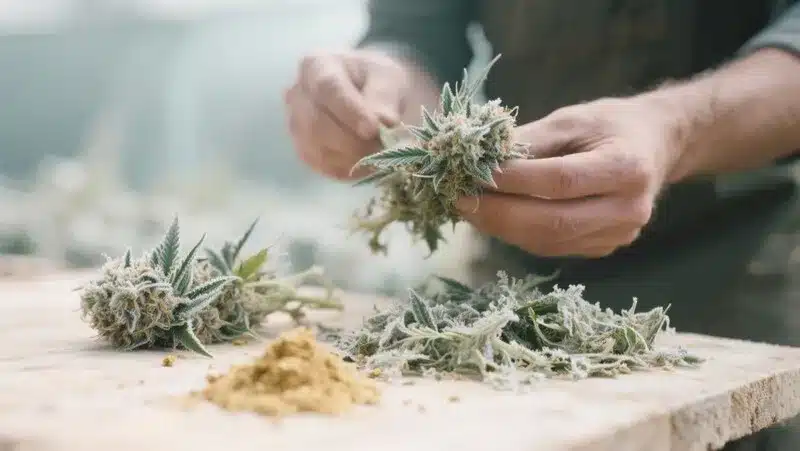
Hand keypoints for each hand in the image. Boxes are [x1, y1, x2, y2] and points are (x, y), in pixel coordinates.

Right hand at [284, 49, 411, 179]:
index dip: (350, 112)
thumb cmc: (376, 79)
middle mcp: (298, 95)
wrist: (370, 94)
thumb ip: (385, 97)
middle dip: (353, 142)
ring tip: (382, 153)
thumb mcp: (388, 77)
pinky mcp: (306, 150)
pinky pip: (324, 166)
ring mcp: (297, 125)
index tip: (373, 129)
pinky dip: (350, 169)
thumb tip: (384, 123)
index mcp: (316, 65)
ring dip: (353, 158)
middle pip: (316, 124)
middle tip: (386, 147)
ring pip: (318, 149)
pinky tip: (370, 161)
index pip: (327, 88)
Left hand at [455, 97, 684, 257]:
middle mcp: (628, 209)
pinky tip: (493, 218)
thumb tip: (477, 157)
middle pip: (553, 221)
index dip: (513, 181)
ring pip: (549, 240)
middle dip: (498, 213)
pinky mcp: (603, 247)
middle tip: (458, 199)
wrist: (655, 147)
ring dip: (501, 228)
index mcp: (627, 167)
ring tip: (468, 209)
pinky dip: (517, 234)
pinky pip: (552, 247)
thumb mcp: (570, 120)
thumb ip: (528, 140)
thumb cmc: (609, 126)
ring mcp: (618, 234)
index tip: (471, 174)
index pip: (560, 180)